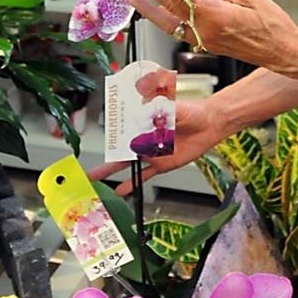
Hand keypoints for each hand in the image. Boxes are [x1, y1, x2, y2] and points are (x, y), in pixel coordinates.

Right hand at [88, 98, 226, 194]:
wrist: (210, 124)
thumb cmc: (192, 111)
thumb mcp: (173, 106)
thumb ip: (158, 108)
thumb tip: (145, 108)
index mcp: (144, 122)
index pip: (123, 131)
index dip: (113, 136)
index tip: (105, 140)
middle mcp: (144, 138)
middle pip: (120, 149)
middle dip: (104, 157)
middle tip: (88, 167)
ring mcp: (151, 153)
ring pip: (128, 164)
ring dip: (112, 171)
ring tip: (95, 179)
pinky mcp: (161, 164)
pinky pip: (144, 176)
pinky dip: (133, 183)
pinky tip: (121, 190)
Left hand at [131, 0, 297, 72]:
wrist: (283, 52)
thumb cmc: (272, 24)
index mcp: (213, 15)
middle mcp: (204, 30)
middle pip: (168, 13)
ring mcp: (205, 40)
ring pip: (171, 26)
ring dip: (153, 14)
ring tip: (139, 2)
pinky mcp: (209, 46)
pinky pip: (182, 32)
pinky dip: (170, 21)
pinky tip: (166, 14)